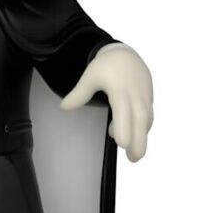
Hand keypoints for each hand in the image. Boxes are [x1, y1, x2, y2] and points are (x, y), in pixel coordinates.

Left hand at [59, 44, 153, 161]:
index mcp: (119, 91)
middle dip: (139, 141)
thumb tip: (64, 107)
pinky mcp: (148, 99)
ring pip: (146, 121)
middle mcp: (135, 96)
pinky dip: (143, 128)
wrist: (125, 54)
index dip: (123, 128)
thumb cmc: (107, 66)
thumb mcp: (90, 77)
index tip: (121, 143)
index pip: (123, 112)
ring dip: (141, 137)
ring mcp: (144, 98)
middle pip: (140, 121)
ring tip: (132, 153)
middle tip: (133, 158)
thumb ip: (78, 94)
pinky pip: (148, 116)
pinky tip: (133, 135)